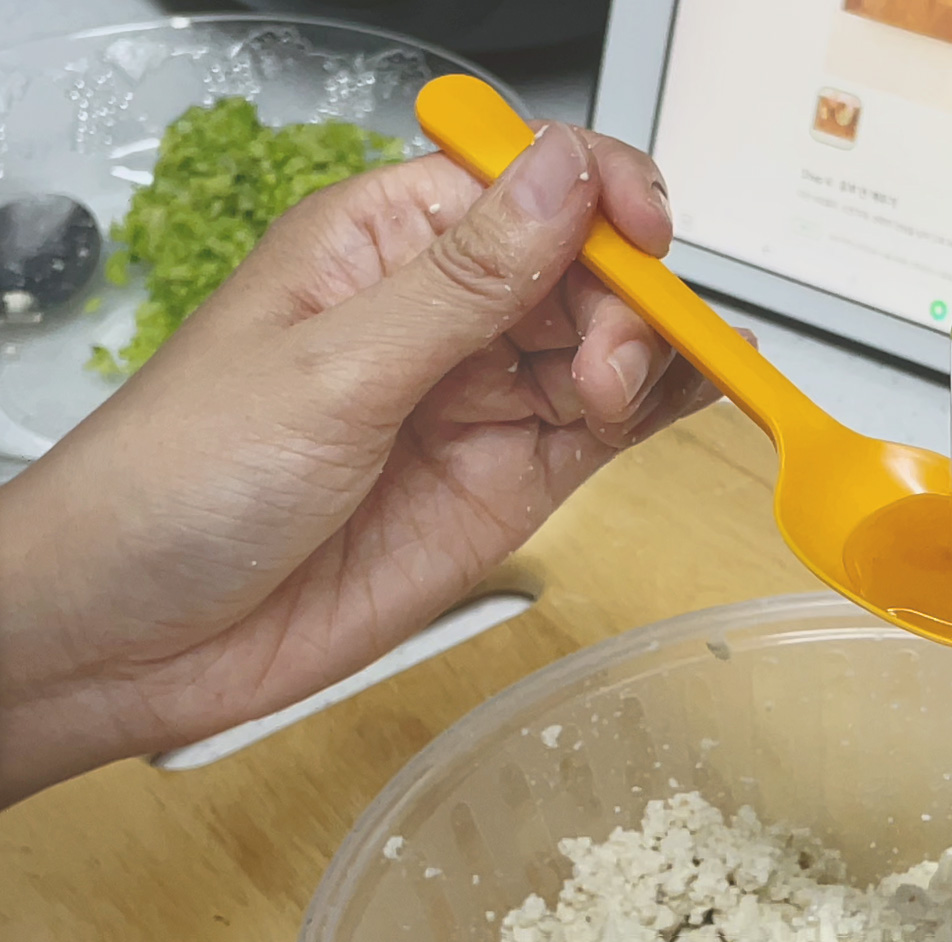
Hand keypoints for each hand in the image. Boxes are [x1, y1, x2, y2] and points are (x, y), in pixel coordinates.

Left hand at [0, 122, 723, 804]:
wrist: (139, 639)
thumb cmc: (179, 482)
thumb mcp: (330, 366)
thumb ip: (466, 280)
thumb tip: (563, 175)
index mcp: (383, 243)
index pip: (525, 179)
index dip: (598, 192)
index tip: (641, 234)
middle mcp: (443, 313)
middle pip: (587, 264)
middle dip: (622, 299)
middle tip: (602, 366)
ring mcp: (481, 397)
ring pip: (609, 342)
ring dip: (644, 356)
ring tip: (613, 396)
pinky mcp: (508, 480)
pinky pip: (606, 426)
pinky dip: (659, 406)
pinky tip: (696, 391)